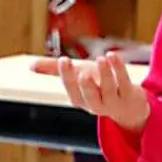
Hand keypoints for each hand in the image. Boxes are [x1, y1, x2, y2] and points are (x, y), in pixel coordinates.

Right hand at [36, 51, 150, 132]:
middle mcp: (97, 104)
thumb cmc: (99, 87)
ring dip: (105, 74)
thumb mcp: (77, 76)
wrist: (129, 106)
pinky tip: (112, 55)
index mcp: (82, 100)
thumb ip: (55, 71)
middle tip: (82, 72)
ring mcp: (115, 101)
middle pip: (90, 97)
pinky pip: (124, 82)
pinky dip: (119, 69)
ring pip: (109, 90)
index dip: (67, 78)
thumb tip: (31, 66)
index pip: (73, 93)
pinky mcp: (130, 94)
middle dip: (85, 85)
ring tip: (101, 59)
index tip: (63, 60)